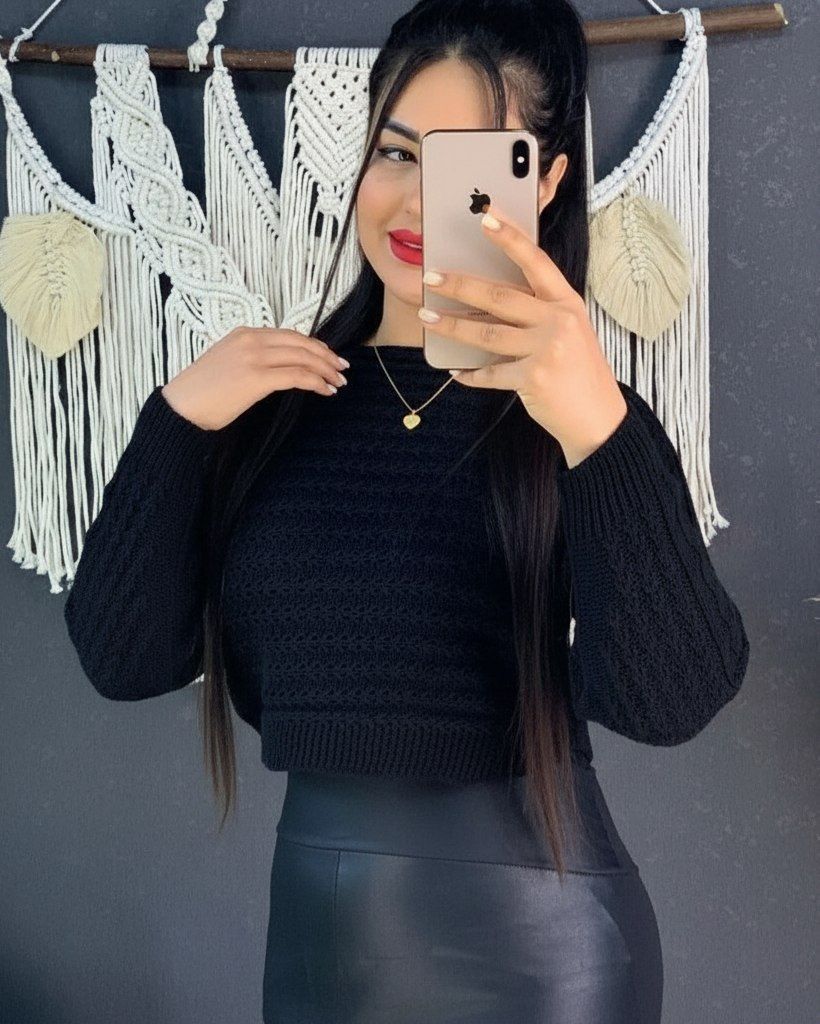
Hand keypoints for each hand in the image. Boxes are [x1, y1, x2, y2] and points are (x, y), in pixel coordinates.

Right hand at [161, 327, 349, 430]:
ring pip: (302, 357)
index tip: (328, 356)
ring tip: (339, 381)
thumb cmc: (201, 393)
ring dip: (325, 369)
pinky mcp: (256, 378)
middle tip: (342, 368)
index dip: (313, 346)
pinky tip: (326, 390)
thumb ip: (252, 360)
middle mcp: (251, 340)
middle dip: (326, 356)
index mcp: (244, 334)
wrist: (181, 408)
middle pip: (301, 343)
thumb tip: (278, 369)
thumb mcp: (228, 364)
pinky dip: (316, 382)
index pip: (289, 335)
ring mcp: (254, 357)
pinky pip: (297, 376)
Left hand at [418, 205, 627, 467]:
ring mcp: (546, 350)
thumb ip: (538, 313)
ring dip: (452, 326)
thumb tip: (485, 300)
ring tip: (428, 318)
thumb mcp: (568, 332)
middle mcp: (558, 322)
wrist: (599, 417)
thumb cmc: (579, 372)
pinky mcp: (533, 379)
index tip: (485, 216)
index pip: (535, 261)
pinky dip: (469, 374)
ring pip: (486, 333)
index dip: (509, 238)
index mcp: (567, 303)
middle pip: (499, 296)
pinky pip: (490, 373)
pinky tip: (454, 370)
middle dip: (460, 285)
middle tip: (431, 277)